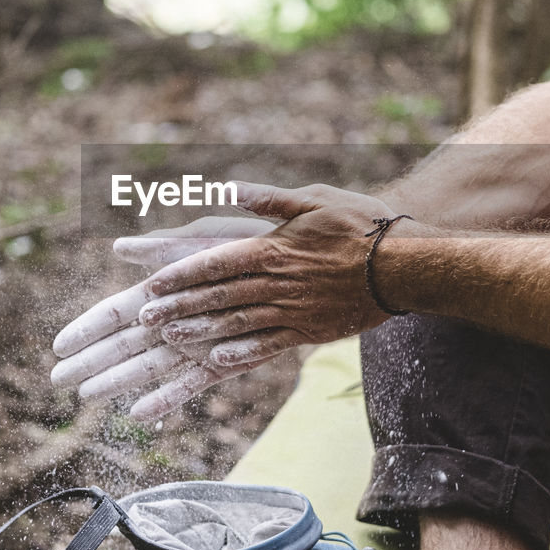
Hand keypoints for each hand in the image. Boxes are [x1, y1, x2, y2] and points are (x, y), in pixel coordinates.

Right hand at [50, 216, 278, 419]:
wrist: (296, 267)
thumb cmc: (248, 243)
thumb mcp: (205, 239)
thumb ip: (164, 248)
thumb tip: (119, 247)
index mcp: (164, 291)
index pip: (114, 313)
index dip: (86, 328)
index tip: (57, 345)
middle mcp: (174, 321)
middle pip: (122, 345)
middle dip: (89, 361)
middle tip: (56, 380)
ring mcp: (195, 344)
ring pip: (147, 368)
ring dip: (116, 382)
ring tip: (86, 396)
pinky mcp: (222, 363)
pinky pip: (189, 386)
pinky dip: (164, 400)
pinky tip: (138, 415)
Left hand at [136, 182, 400, 366]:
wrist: (405, 266)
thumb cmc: (361, 224)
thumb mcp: (313, 199)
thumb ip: (268, 199)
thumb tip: (227, 187)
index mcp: (274, 248)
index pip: (217, 262)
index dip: (182, 273)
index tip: (152, 282)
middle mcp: (278, 282)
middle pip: (219, 295)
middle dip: (179, 306)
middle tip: (145, 317)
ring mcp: (293, 310)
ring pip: (238, 323)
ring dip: (200, 331)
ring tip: (169, 338)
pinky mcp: (308, 331)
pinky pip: (269, 345)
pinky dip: (241, 353)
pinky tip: (216, 362)